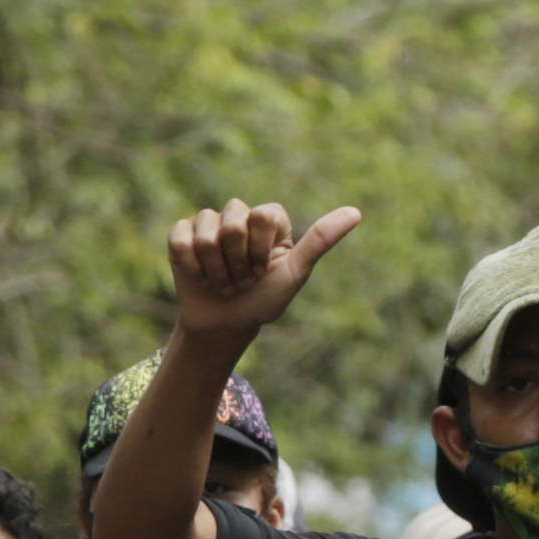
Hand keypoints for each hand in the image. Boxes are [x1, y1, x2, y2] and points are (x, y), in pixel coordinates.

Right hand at [165, 197, 360, 354]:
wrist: (227, 326)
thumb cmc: (264, 301)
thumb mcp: (294, 273)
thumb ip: (321, 240)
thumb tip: (356, 212)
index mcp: (269, 219)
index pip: (262, 215)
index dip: (260, 250)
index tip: (263, 271)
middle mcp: (239, 215)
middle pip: (233, 223)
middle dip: (238, 263)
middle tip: (242, 280)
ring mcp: (209, 222)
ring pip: (207, 234)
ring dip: (216, 270)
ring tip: (223, 282)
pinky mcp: (182, 234)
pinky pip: (182, 240)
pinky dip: (192, 267)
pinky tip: (200, 277)